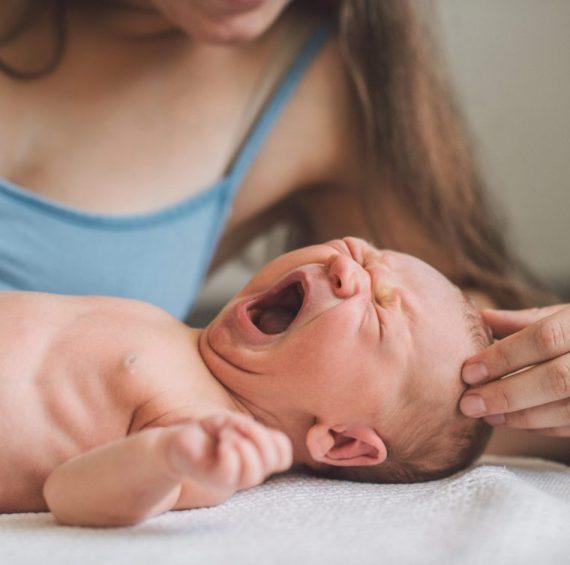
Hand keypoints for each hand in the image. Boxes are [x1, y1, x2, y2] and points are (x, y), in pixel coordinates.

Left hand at [162, 412, 292, 491]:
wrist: (176, 443)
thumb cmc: (206, 433)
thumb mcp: (232, 422)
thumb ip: (249, 429)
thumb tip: (257, 434)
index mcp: (256, 458)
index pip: (283, 456)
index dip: (275, 441)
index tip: (251, 428)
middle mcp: (247, 472)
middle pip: (273, 460)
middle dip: (258, 435)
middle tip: (235, 427)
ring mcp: (231, 479)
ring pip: (254, 470)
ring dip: (242, 442)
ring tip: (225, 436)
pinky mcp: (213, 479)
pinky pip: (231, 468)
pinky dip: (228, 448)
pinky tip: (219, 442)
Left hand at [459, 304, 569, 436]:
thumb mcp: (565, 316)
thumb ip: (525, 321)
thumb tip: (481, 318)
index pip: (544, 338)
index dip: (503, 356)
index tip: (468, 371)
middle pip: (556, 379)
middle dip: (507, 394)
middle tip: (468, 404)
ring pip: (569, 409)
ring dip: (522, 417)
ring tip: (487, 416)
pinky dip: (543, 426)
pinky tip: (514, 422)